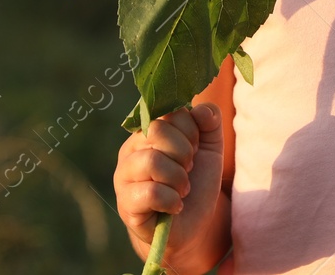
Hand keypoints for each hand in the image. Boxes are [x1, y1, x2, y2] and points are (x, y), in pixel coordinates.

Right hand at [114, 103, 226, 267]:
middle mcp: (131, 151)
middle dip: (184, 152)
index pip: (168, 113)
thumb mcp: (211, 147)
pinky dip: (172, 200)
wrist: (193, 225)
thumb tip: (200, 110)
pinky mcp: (126, 204)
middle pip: (157, 130)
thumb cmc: (197, 181)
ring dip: (179, 178)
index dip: (191, 130)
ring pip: (152, 161)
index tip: (195, 149)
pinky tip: (175, 206)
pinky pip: (151, 192)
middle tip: (188, 168)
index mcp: (148, 132)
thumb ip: (210, 120)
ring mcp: (124, 177)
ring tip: (183, 189)